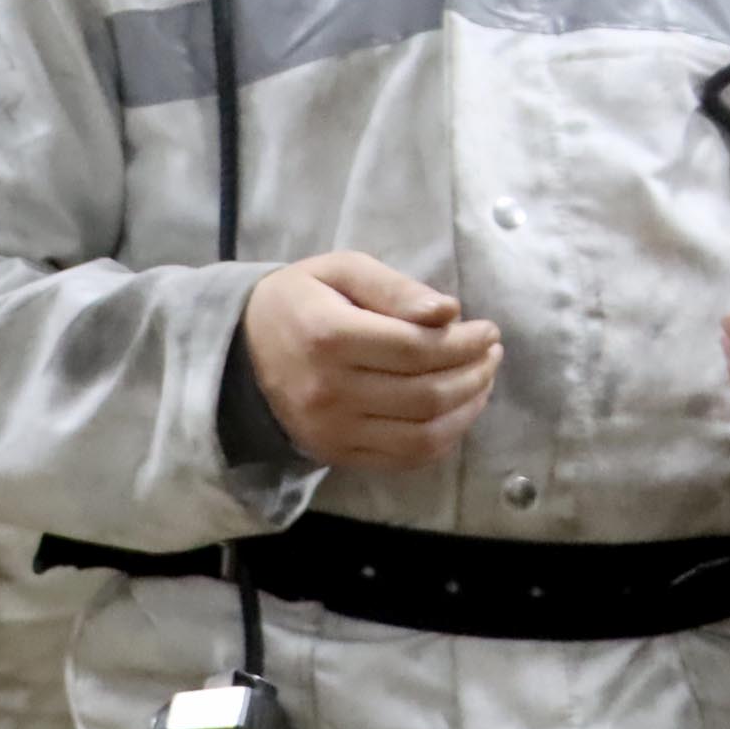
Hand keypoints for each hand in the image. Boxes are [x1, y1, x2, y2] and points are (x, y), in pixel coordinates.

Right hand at [241, 252, 500, 470]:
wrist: (239, 352)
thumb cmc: (299, 302)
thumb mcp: (339, 271)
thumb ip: (393, 287)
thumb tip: (448, 312)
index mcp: (327, 336)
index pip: (416, 348)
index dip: (465, 343)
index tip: (488, 330)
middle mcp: (328, 390)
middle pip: (427, 393)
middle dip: (475, 373)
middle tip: (490, 353)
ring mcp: (332, 429)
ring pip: (425, 433)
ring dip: (468, 408)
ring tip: (481, 381)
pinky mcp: (336, 453)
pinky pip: (407, 457)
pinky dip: (445, 438)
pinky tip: (457, 412)